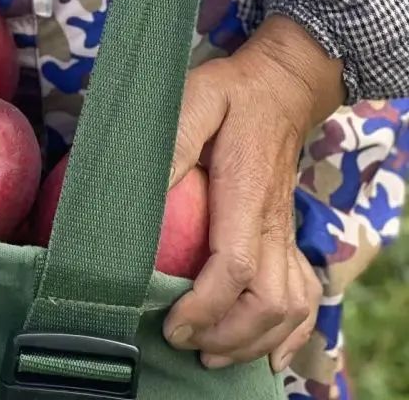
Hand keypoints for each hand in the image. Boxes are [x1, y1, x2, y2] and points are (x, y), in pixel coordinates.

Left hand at [164, 18, 344, 372]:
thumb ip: (171, 141)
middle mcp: (273, 222)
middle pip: (268, 301)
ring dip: (253, 341)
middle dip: (226, 334)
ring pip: (290, 309)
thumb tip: (137, 186)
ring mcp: (285, 233)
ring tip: (211, 355)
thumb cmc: (230, 92)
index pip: (235, 264)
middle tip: (180, 341)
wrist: (282, 86)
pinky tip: (267, 355)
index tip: (171, 322)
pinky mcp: (287, 237)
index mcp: (246, 192)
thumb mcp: (194, 99)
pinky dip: (291, 334)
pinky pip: (304, 296)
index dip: (204, 303)